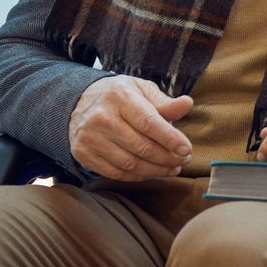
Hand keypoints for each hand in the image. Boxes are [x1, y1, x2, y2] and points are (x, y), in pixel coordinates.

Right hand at [69, 76, 193, 181]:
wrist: (79, 102)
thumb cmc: (120, 96)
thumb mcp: (142, 90)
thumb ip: (165, 102)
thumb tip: (187, 104)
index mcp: (120, 96)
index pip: (148, 122)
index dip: (170, 139)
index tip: (187, 149)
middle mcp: (102, 117)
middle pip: (141, 146)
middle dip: (167, 158)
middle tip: (183, 160)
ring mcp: (90, 137)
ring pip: (130, 164)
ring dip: (156, 170)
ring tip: (172, 168)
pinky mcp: (83, 153)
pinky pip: (116, 173)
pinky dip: (137, 176)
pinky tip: (151, 172)